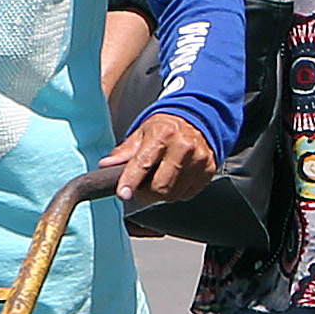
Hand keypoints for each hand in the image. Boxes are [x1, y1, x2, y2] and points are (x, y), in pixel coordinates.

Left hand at [105, 113, 219, 204]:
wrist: (197, 119)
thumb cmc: (166, 127)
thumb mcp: (142, 133)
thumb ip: (124, 152)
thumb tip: (106, 165)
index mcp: (163, 134)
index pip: (144, 163)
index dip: (131, 181)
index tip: (124, 194)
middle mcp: (183, 147)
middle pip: (160, 186)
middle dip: (146, 192)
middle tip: (141, 187)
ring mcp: (198, 160)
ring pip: (174, 194)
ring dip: (162, 194)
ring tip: (159, 180)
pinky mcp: (208, 170)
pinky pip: (188, 194)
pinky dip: (177, 192)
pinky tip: (174, 179)